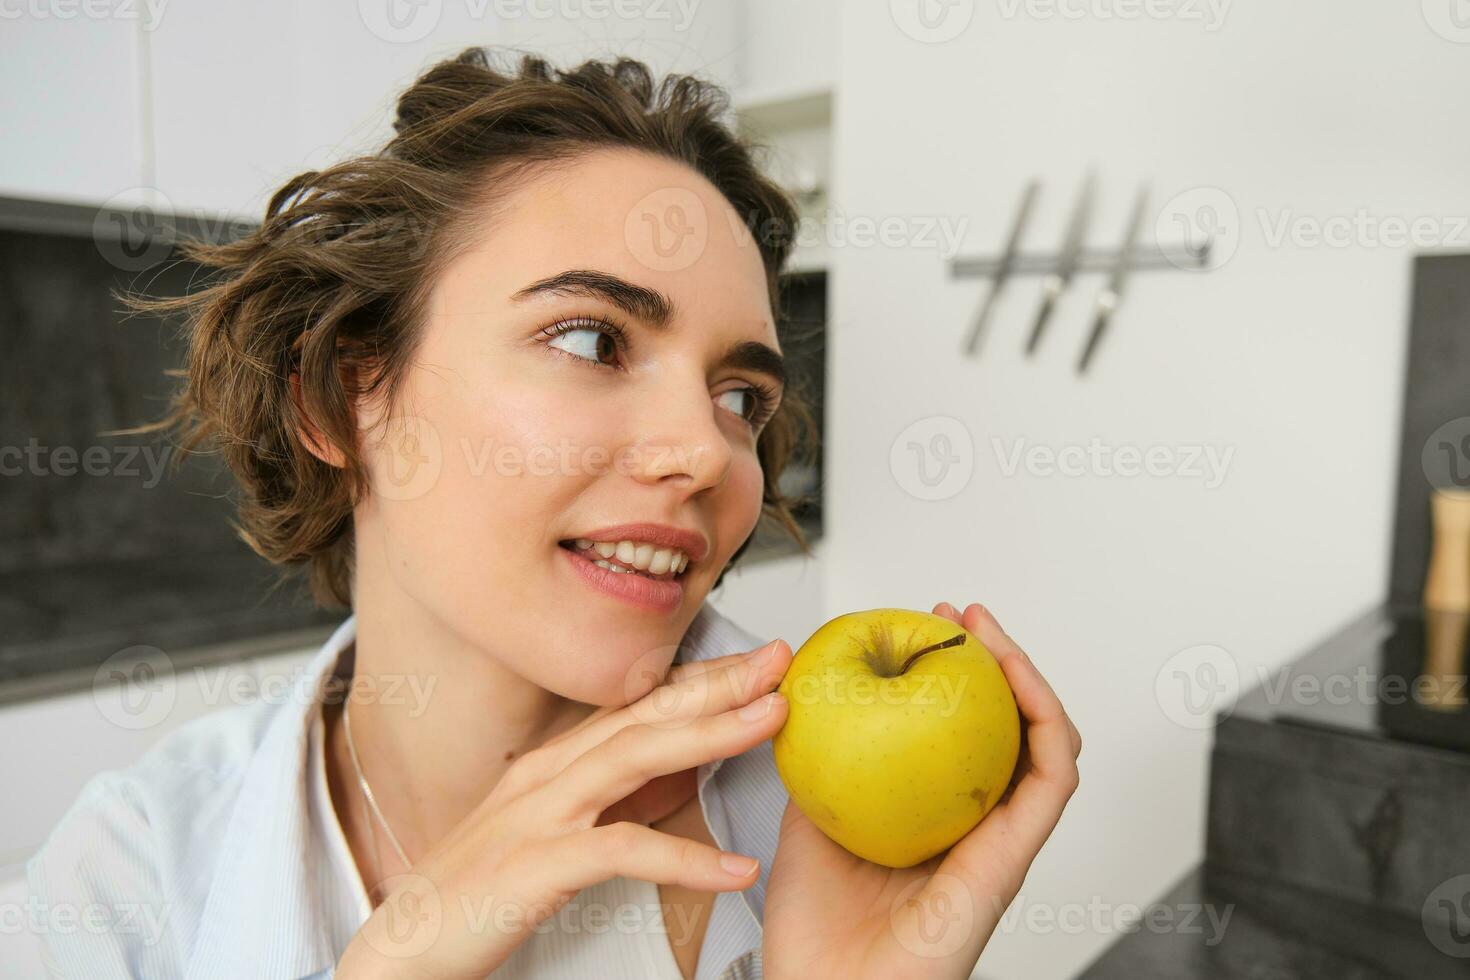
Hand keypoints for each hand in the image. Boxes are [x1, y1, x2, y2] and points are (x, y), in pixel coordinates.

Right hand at [335, 637, 793, 978]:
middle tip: (781, 663)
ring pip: (636, 757)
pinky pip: (622, 852)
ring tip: (771, 721)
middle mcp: (547, 775)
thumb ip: (603, 804)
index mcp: (552, 765)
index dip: (698, 680)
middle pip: (644, 714)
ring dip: (710, 734)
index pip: (637, 707)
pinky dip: (683, 857)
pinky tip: (734, 867)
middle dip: (717, 684)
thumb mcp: (549, 835)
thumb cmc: (475, 895)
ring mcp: (539, 815)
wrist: (400, 952)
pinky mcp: (535, 866)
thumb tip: (669, 783)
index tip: (755, 662)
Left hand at [762, 602, 1080, 979]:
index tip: (929, 625)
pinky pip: (1051, 784)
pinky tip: (1017, 685)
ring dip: (1028, 679)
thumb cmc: (814, 929)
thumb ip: (825, 765)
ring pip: (1045, 746)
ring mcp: (1000, 844)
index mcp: (938, 819)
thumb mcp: (811, 818)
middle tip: (963, 616)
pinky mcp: (1013, 862)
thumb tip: (813, 696)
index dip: (959, 676)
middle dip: (997, 661)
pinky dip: (1046, 725)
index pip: (966, 735)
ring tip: (991, 635)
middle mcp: (978, 829)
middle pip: (1012, 731)